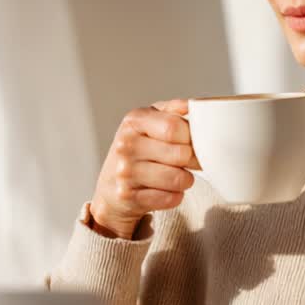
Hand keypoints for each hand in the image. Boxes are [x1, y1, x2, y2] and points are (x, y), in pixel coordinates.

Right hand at [88, 99, 202, 238]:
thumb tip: (192, 105)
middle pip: (180, 154)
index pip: (175, 127)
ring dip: (186, 180)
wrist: (111, 186)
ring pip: (178, 178)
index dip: (192, 137)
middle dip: (193, 160)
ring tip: (179, 175)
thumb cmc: (139, 148)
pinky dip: (176, 196)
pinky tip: (167, 190)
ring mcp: (125, 172)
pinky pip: (170, 198)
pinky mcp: (128, 197)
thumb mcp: (150, 121)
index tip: (192, 142)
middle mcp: (126, 144)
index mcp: (134, 120)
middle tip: (190, 162)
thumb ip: (173, 110)